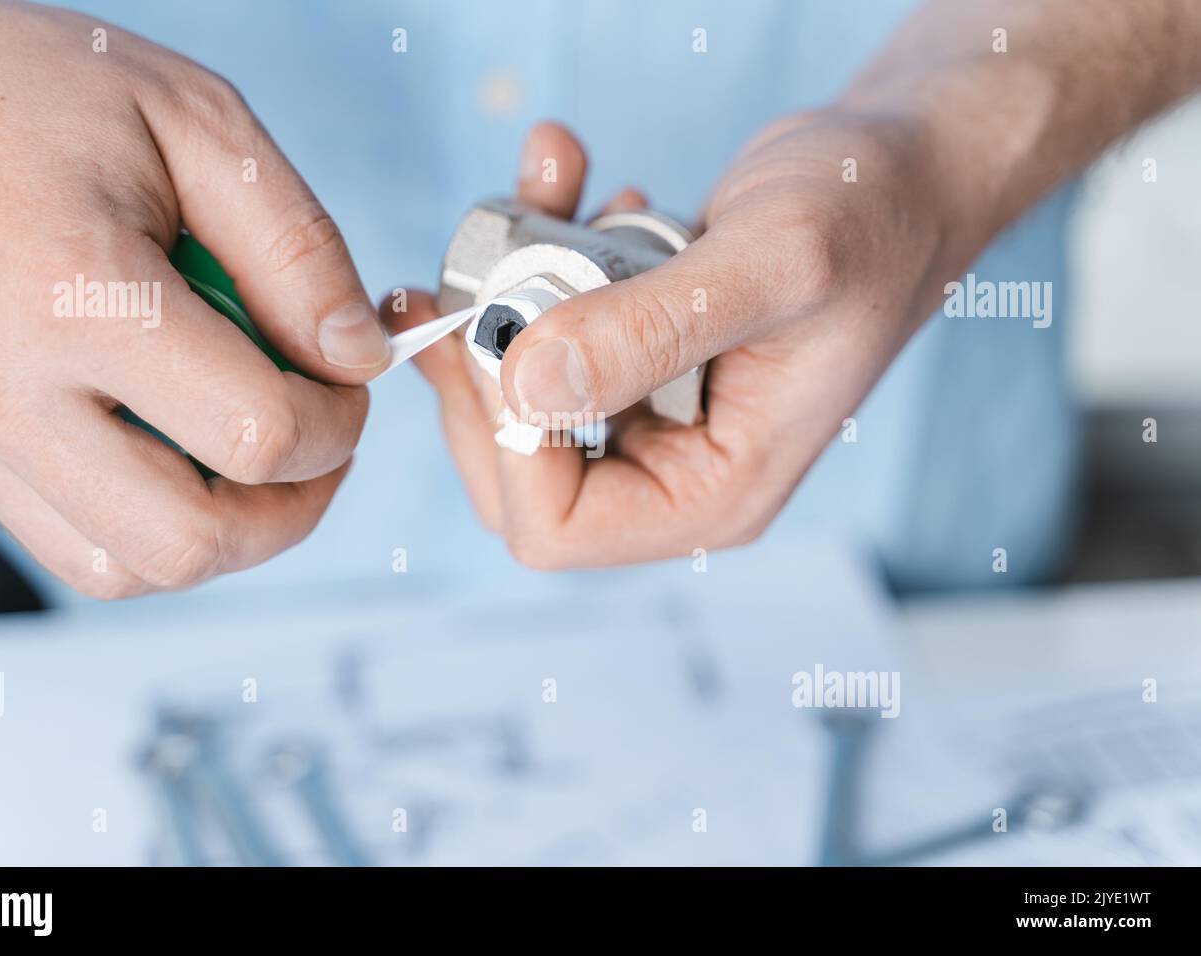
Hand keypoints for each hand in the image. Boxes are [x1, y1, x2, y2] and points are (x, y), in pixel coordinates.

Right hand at [0, 1, 388, 596]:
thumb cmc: (36, 89)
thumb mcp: (197, 124)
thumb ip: (297, 248)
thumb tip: (361, 356)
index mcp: (75, 293)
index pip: (257, 434)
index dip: (339, 425)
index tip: (348, 383)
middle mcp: (1, 387)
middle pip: (190, 541)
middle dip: (292, 510)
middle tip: (318, 448)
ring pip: (125, 569)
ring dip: (221, 533)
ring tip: (250, 456)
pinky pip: (70, 546)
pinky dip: (148, 526)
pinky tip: (173, 450)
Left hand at [385, 117, 955, 567]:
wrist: (900, 168)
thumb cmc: (870, 218)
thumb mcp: (771, 266)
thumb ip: (650, 332)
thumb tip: (526, 385)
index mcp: (712, 493)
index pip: (556, 527)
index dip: (507, 439)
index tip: (510, 328)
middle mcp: (672, 469)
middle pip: (513, 470)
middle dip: (481, 364)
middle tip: (475, 270)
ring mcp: (648, 413)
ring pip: (516, 389)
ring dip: (505, 282)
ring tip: (551, 184)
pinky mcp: (633, 357)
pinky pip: (546, 329)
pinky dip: (539, 248)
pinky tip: (581, 183)